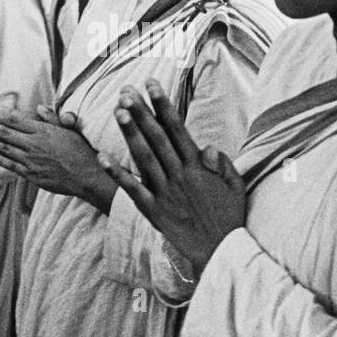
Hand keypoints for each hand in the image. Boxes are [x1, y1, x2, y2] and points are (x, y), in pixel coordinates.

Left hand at [0, 103, 116, 209]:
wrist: (89, 177)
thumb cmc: (81, 151)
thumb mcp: (70, 130)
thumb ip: (53, 119)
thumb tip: (40, 107)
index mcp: (43, 131)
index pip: (13, 119)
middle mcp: (35, 144)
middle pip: (4, 132)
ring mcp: (32, 161)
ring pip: (3, 149)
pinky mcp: (32, 176)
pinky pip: (11, 166)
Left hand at [97, 78, 244, 277]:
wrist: (220, 251)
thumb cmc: (229, 216)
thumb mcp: (235, 185)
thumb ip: (221, 162)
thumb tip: (205, 145)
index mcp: (198, 167)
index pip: (178, 129)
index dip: (163, 105)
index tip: (152, 85)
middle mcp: (179, 175)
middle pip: (157, 137)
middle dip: (142, 112)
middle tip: (127, 90)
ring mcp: (164, 192)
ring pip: (144, 157)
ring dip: (130, 133)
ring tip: (118, 110)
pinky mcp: (153, 211)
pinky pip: (132, 189)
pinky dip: (117, 173)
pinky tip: (101, 156)